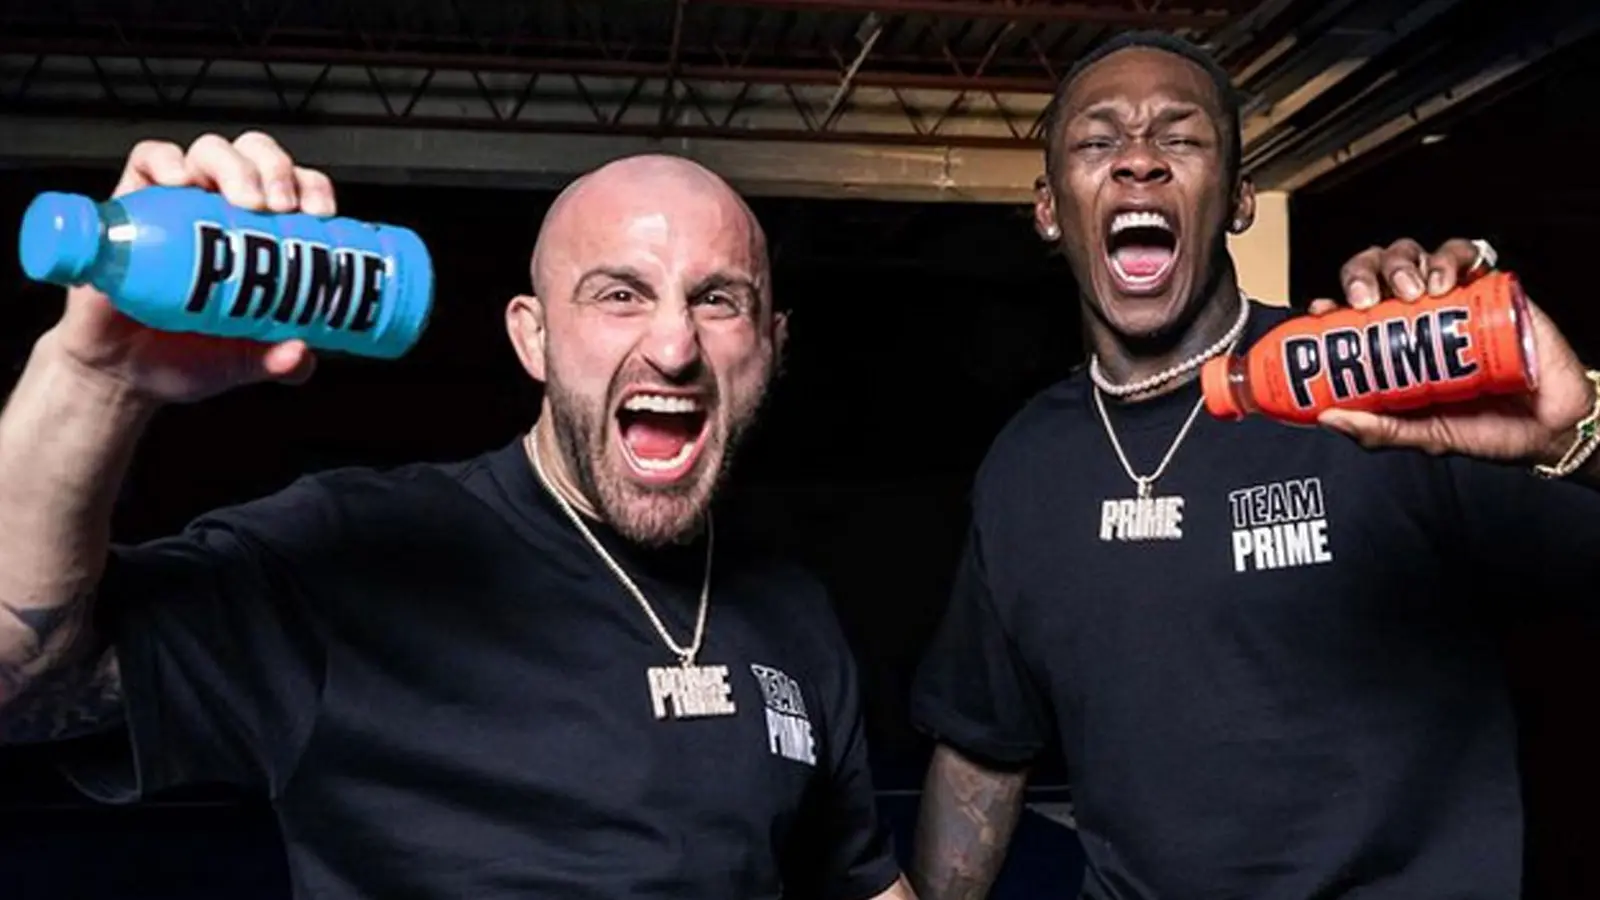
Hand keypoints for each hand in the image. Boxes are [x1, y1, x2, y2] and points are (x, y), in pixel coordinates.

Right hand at [47, 131, 337, 404]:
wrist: (124, 375)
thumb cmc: (189, 356)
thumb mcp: (245, 363)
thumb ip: (278, 362)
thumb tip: (301, 356)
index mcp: (260, 238)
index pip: (296, 189)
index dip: (313, 188)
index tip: (321, 213)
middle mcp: (222, 212)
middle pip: (257, 158)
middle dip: (276, 169)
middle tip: (280, 206)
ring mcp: (178, 204)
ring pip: (211, 151)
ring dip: (234, 165)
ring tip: (243, 201)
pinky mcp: (132, 206)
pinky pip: (148, 160)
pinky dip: (167, 160)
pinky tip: (181, 182)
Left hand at [1304, 238, 1592, 466]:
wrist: (1549, 429)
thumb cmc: (1485, 429)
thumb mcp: (1424, 435)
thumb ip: (1380, 429)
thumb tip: (1328, 417)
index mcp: (1391, 344)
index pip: (1349, 311)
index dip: (1331, 303)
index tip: (1322, 311)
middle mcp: (1416, 315)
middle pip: (1374, 272)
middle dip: (1361, 275)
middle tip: (1365, 300)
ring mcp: (1452, 298)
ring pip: (1412, 255)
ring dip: (1401, 264)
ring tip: (1408, 290)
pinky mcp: (1490, 286)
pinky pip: (1464, 253)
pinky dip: (1447, 259)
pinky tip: (1443, 282)